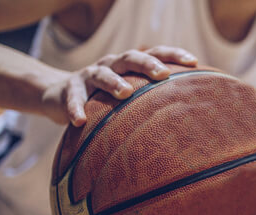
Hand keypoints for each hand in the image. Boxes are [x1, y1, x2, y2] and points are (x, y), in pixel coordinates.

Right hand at [41, 46, 197, 126]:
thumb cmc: (107, 97)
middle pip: (130, 58)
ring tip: (124, 93)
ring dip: (113, 82)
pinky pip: (73, 98)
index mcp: (129, 65)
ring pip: (101, 74)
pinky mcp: (69, 90)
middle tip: (163, 74)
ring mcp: (89, 75)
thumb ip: (153, 98)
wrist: (61, 94)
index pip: (155, 54)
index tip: (194, 62)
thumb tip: (190, 114)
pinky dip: (76, 108)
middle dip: (147, 64)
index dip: (173, 55)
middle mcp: (111, 65)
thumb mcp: (131, 94)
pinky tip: (81, 120)